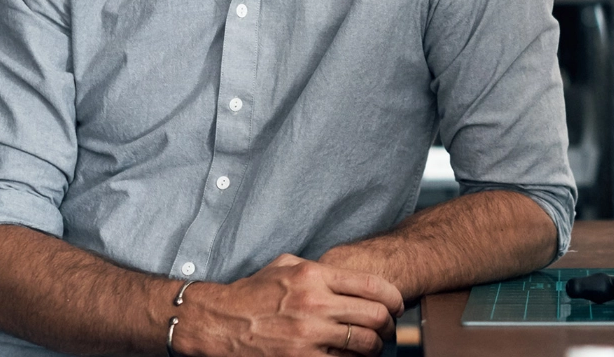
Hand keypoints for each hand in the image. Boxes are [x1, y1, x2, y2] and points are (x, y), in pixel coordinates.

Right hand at [172, 254, 402, 356]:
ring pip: (364, 345)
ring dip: (374, 349)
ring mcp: (308, 334)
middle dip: (388, 326)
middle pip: (375, 317)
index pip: (373, 286)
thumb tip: (348, 276)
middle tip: (387, 331)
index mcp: (314, 276)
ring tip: (371, 348)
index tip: (396, 306)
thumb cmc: (251, 294)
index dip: (393, 299)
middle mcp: (315, 303)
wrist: (217, 322)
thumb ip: (318, 268)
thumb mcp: (284, 265)